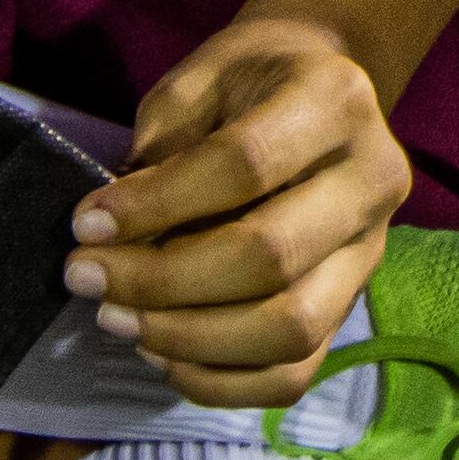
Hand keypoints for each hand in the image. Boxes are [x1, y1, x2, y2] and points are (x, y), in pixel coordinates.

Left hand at [65, 16, 413, 405]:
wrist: (319, 85)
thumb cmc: (248, 78)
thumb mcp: (197, 79)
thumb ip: (160, 150)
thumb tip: (112, 236)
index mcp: (334, 102)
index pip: (245, 166)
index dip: (156, 204)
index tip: (87, 223)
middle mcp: (371, 180)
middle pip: (271, 257)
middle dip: (162, 281)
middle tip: (87, 278)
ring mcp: (370, 251)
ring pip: (291, 329)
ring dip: (188, 338)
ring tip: (118, 318)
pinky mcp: (352, 305)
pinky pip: (293, 374)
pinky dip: (219, 381)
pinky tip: (162, 351)